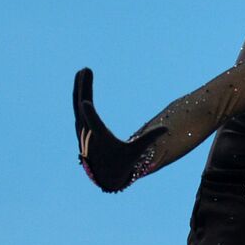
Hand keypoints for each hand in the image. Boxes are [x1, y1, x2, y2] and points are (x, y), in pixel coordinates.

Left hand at [73, 67, 167, 192]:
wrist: (106, 174)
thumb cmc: (123, 162)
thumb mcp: (136, 152)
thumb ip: (150, 138)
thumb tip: (167, 128)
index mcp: (101, 138)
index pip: (94, 124)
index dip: (89, 113)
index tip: (85, 101)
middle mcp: (88, 133)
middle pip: (82, 107)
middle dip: (83, 88)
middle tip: (85, 69)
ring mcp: (82, 129)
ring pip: (77, 104)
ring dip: (80, 87)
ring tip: (82, 71)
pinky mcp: (80, 127)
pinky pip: (77, 107)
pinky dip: (78, 93)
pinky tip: (80, 84)